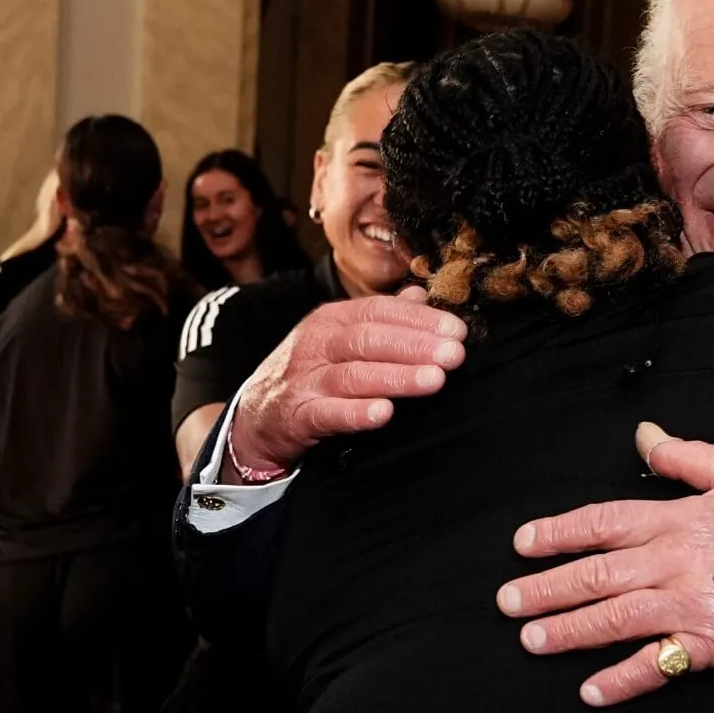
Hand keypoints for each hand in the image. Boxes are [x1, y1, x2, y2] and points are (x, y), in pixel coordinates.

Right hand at [224, 286, 467, 474]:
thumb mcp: (340, 338)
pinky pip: (327, 413)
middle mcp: (318, 344)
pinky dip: (355, 413)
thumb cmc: (309, 373)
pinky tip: (383, 414)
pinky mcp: (297, 415)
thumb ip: (382, 319)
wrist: (255, 417)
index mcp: (333, 320)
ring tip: (434, 380)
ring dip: (397, 377)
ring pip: (353, 374)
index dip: (420, 319)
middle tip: (455, 355)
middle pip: (370, 339)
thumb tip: (422, 296)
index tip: (457, 331)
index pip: (379, 311)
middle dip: (416, 345)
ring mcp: (305, 379)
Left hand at [496, 422, 713, 705]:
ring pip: (615, 619)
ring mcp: (693, 606)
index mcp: (681, 517)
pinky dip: (621, 679)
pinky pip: (655, 665)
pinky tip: (589, 689)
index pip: (603, 523)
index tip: (523, 543)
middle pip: (597, 574)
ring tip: (531, 638)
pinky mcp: (712, 645)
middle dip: (546, 587)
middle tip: (507, 600)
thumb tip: (642, 435)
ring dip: (568, 630)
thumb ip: (684, 456)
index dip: (558, 533)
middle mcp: (679, 561)